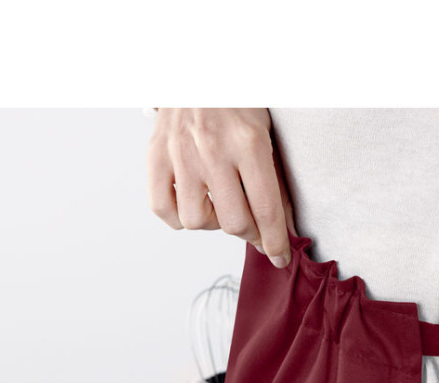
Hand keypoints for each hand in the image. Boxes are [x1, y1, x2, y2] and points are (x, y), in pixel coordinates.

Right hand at [146, 108, 297, 267]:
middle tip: (253, 227)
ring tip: (220, 206)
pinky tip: (195, 203)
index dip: (275, 242)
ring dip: (214, 224)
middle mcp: (212, 150)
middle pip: (234, 222)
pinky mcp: (155, 156)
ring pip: (197, 222)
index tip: (279, 257)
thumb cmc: (237, 104)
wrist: (198, 70)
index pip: (266, 210)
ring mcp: (180, 154)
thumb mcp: (266, 135)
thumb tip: (283, 228)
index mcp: (248, 143)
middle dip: (250, 234)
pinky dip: (180, 218)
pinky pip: (163, 210)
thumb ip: (274, 182)